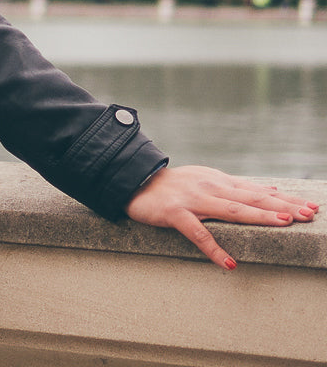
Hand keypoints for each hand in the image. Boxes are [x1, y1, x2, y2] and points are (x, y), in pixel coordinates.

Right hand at [126, 165, 318, 268]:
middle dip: (281, 206)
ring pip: (231, 209)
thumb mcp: (207, 180)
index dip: (285, 200)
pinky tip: (229, 263)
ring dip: (258, 216)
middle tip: (308, 213)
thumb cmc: (173, 185)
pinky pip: (197, 233)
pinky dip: (214, 249)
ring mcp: (193, 200)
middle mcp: (210, 187)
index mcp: (219, 181)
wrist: (135, 181)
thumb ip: (237, 187)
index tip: (311, 207)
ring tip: (283, 223)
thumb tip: (272, 190)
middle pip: (251, 198)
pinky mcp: (175, 213)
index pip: (258, 191)